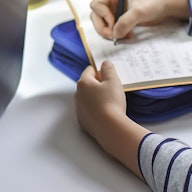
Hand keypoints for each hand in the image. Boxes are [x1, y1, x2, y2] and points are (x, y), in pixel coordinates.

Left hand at [74, 61, 146, 177]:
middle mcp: (77, 95)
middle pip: (88, 85)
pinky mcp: (83, 121)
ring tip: (111, 103)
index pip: (90, 70)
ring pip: (88, 99)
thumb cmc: (111, 102)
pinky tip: (107, 113)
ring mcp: (79, 109)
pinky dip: (96, 111)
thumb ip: (108, 69)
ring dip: (97, 98)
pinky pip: (89, 111)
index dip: (101, 71)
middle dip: (99, 85)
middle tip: (112, 90)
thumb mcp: (113, 81)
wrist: (109, 128)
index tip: (109, 77)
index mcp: (83, 83)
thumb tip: (105, 64)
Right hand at [88, 0, 188, 41]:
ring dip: (110, 32)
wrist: (165, 7)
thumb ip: (126, 22)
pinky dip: (116, 34)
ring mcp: (114, 11)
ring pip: (102, 24)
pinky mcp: (120, 19)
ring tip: (123, 36)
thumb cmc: (154, 2)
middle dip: (104, 27)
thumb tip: (115, 34)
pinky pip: (111, 29)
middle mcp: (111, 1)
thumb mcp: (139, 11)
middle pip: (96, 16)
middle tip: (113, 36)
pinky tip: (127, 35)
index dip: (103, 16)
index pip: (96, 5)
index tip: (113, 22)